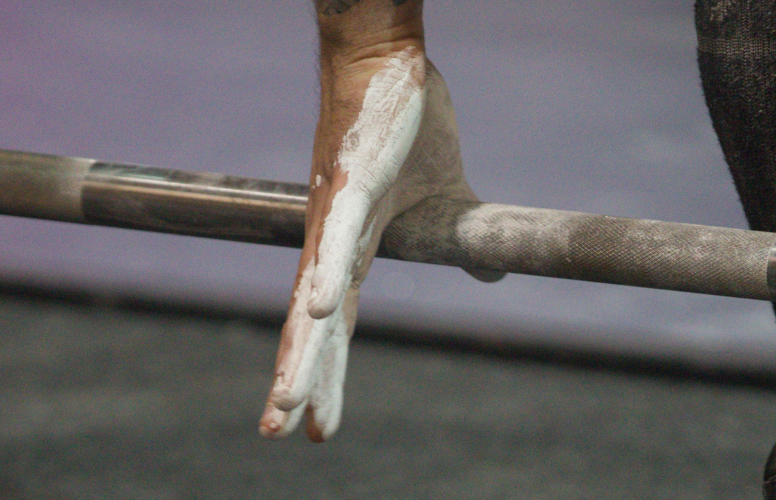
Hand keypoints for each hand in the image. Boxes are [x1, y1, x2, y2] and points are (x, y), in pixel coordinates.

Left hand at [258, 47, 501, 441]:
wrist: (388, 60)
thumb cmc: (404, 120)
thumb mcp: (447, 196)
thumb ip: (463, 240)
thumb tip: (498, 272)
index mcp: (353, 250)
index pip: (336, 328)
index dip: (325, 375)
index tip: (314, 426)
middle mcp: (332, 240)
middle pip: (314, 327)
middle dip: (299, 380)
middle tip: (278, 431)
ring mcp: (338, 212)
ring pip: (316, 293)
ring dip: (303, 347)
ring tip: (286, 398)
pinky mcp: (353, 180)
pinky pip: (341, 235)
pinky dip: (329, 272)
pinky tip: (320, 310)